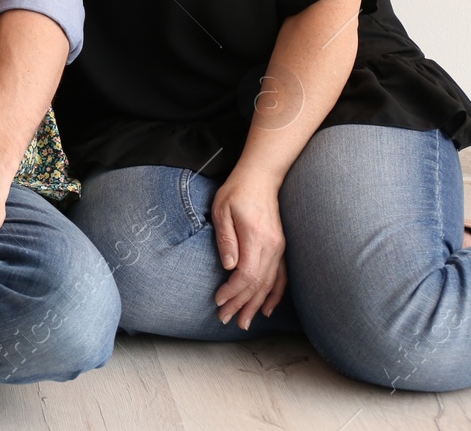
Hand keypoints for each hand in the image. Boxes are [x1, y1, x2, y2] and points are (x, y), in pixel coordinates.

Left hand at [211, 169, 287, 328]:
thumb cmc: (236, 192)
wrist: (260, 178)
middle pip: (258, 285)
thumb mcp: (222, 211)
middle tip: (226, 320)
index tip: (219, 302)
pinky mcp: (280, 248)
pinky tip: (267, 308)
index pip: (247, 275)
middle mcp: (272, 247)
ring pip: (270, 284)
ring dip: (257, 305)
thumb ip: (226, 240)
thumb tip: (228, 267)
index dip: (233, 292)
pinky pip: (281, 277)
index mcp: (256, 238)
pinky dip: (275, 295)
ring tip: (245, 322)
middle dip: (242, 305)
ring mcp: (279, 248)